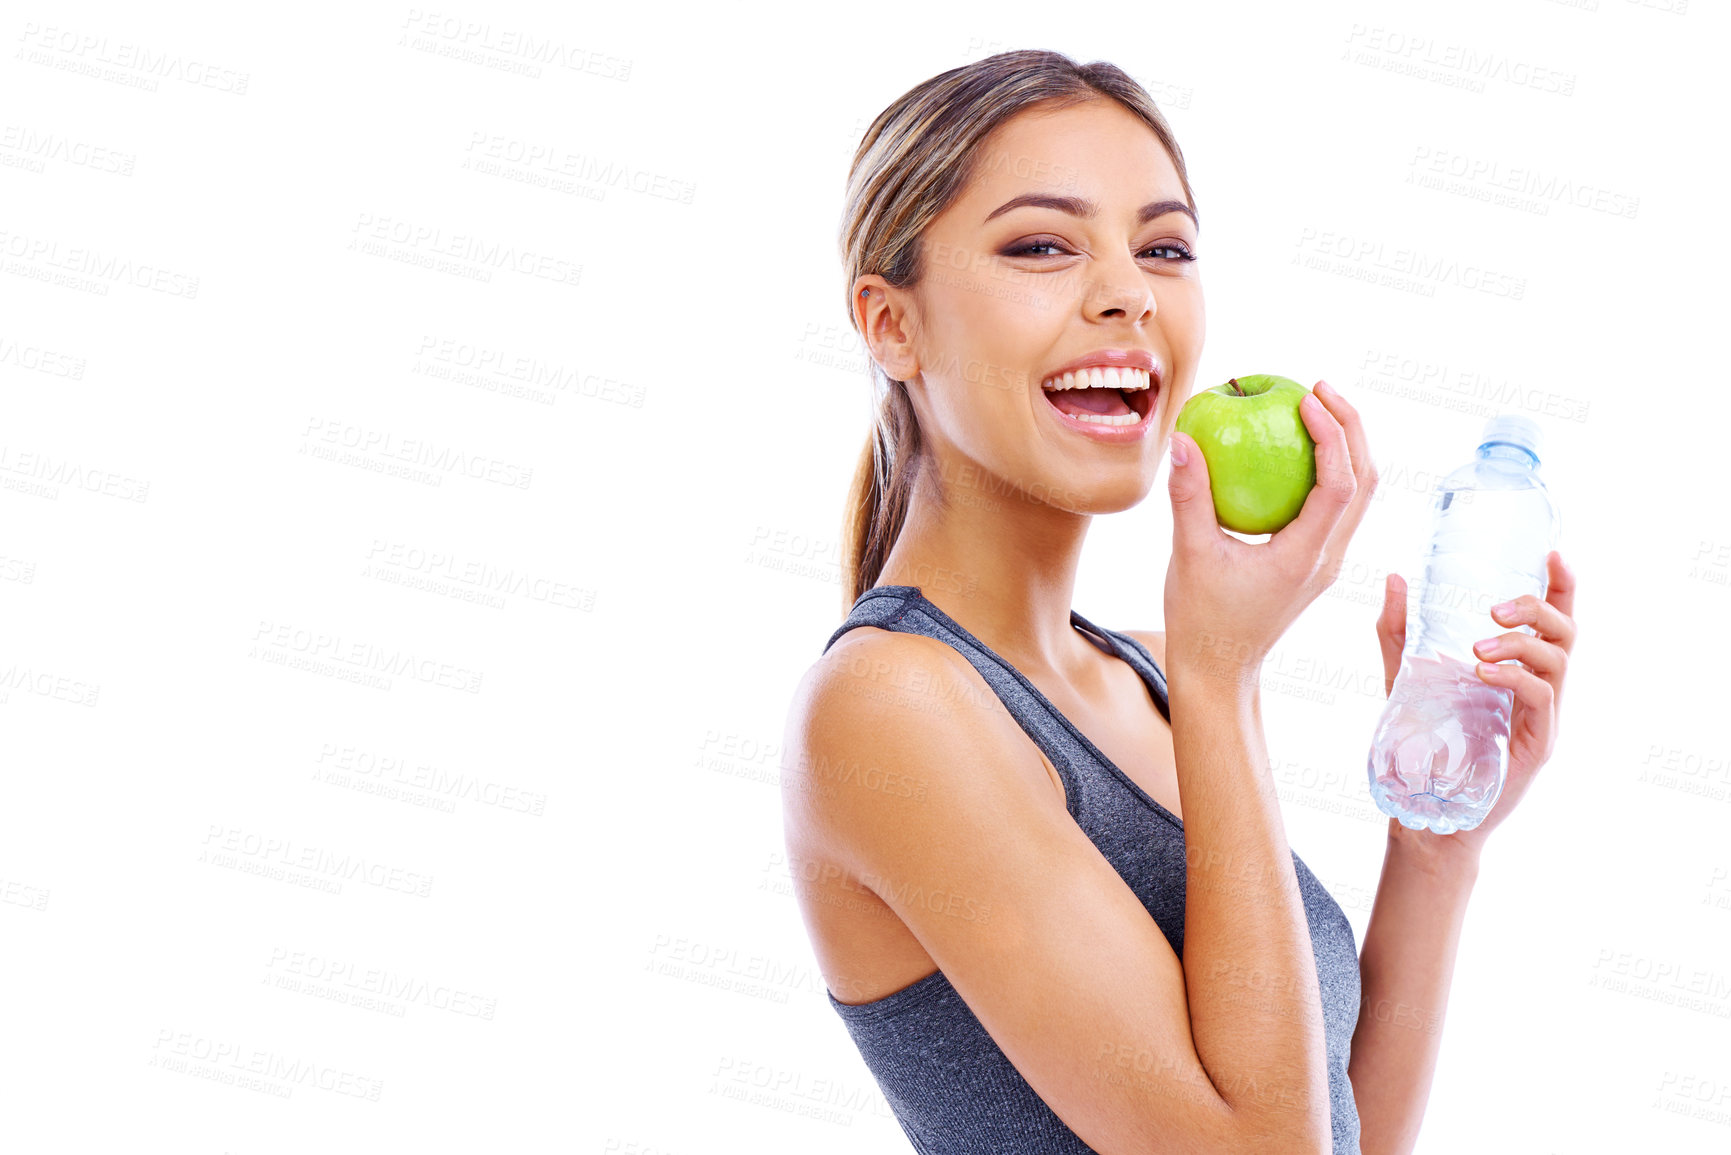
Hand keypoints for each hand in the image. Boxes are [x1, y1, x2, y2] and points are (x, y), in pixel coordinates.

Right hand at [1164, 380, 1378, 682]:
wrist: (1219, 669)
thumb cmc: (1202, 619)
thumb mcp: (1189, 555)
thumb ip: (1189, 496)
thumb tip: (1182, 440)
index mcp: (1305, 557)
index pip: (1340, 484)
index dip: (1332, 434)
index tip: (1305, 398)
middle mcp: (1328, 558)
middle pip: (1366, 481)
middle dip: (1352, 427)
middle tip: (1319, 387)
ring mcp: (1326, 561)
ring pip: (1358, 493)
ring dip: (1345, 446)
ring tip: (1315, 407)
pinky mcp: (1314, 562)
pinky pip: (1336, 505)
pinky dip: (1327, 468)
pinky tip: (1292, 448)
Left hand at [1375, 551, 1577, 855]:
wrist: (1423, 807)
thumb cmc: (1424, 739)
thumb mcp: (1406, 674)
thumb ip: (1400, 629)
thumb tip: (1392, 576)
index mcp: (1519, 667)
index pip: (1553, 618)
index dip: (1560, 585)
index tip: (1551, 553)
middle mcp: (1540, 687)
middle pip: (1566, 632)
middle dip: (1537, 608)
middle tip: (1494, 609)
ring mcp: (1543, 717)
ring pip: (1558, 662)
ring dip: (1522, 644)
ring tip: (1479, 648)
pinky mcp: (1537, 744)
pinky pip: (1542, 699)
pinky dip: (1517, 679)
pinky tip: (1483, 674)